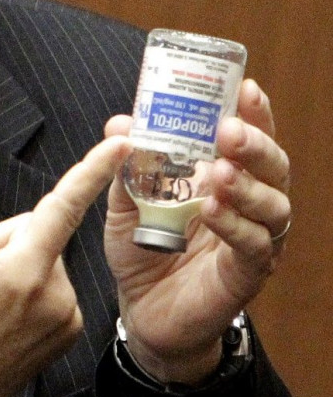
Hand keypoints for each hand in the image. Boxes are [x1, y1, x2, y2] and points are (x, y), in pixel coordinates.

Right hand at [0, 136, 130, 396]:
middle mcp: (53, 297)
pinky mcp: (64, 331)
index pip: (63, 206)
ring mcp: (62, 318)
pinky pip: (46, 282)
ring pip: (38, 255)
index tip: (120, 146)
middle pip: (32, 230)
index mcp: (21, 276)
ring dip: (7, 263)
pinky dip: (21, 285)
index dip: (93, 170)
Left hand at [104, 79, 290, 383]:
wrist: (140, 308)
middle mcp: (247, 201)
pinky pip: (255, 246)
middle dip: (256, 144)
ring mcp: (253, 238)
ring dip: (248, 185)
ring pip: (274, 205)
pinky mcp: (246, 274)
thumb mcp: (125, 199)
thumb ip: (126, 164)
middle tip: (229, 132)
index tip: (245, 89)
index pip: (249, 136)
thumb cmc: (142, 245)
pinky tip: (213, 211)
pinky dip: (236, 226)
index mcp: (223, 173)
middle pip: (273, 165)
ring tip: (220, 173)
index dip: (254, 112)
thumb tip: (121, 123)